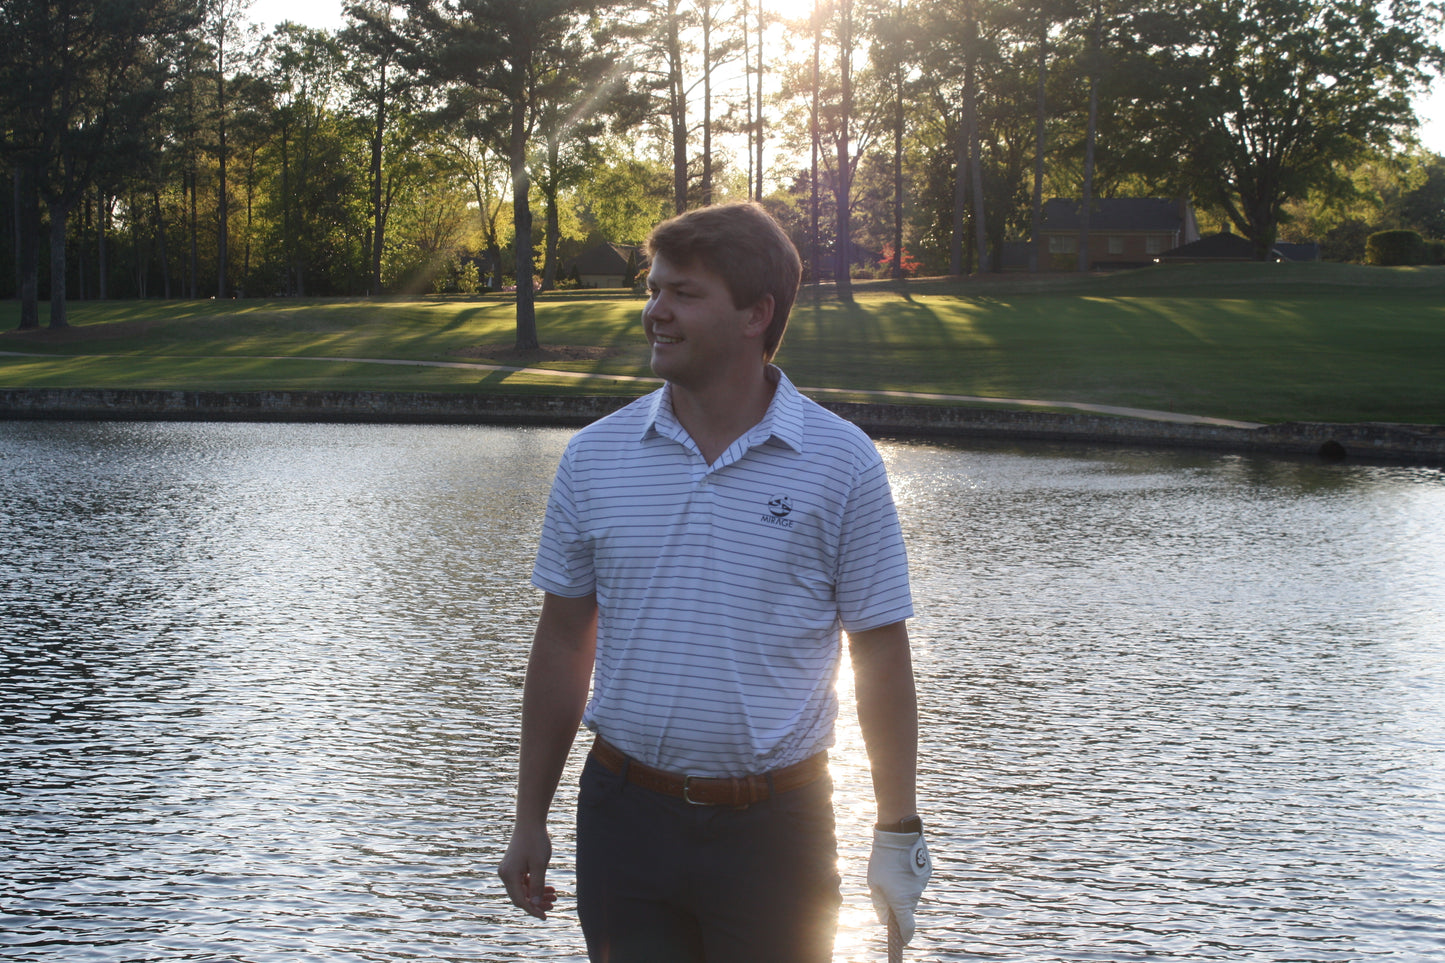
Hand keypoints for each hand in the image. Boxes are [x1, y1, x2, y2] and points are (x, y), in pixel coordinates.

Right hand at [498, 822, 557, 918]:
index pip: (520, 900)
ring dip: (537, 895)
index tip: (545, 916)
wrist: (530, 822)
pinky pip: (524, 882)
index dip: (532, 910)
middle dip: (536, 903)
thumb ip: (537, 885)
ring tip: (554, 896)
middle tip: (553, 904)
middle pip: (520, 897)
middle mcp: (505, 874)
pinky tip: (549, 888)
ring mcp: (508, 871)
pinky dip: (535, 886)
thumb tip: (534, 905)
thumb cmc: (535, 841)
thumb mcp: (539, 865)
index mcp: (509, 875)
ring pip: (523, 890)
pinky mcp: (514, 867)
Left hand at [867, 828, 930, 943]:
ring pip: (912, 894)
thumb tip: (884, 919)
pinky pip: (917, 881)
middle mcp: (915, 895)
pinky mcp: (927, 872)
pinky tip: (901, 865)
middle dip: (899, 905)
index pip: (907, 927)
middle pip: (908, 908)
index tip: (903, 941)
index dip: (905, 936)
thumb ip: (879, 904)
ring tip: (893, 871)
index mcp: (901, 901)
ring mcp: (922, 884)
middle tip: (886, 890)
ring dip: (904, 889)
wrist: (899, 835)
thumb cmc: (882, 860)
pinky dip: (910, 878)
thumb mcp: (873, 883)